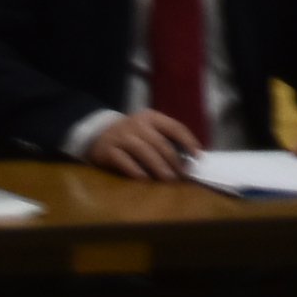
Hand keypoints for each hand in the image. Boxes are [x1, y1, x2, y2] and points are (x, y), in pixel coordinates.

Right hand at [84, 110, 200, 181]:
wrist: (98, 135)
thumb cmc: (131, 136)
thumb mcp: (148, 130)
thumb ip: (165, 140)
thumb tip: (189, 160)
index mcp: (151, 117)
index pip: (174, 127)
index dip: (188, 141)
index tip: (198, 156)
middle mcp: (136, 124)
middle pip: (159, 142)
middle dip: (174, 160)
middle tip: (183, 175)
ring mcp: (121, 136)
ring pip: (143, 151)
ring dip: (158, 166)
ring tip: (168, 179)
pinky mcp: (109, 150)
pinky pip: (123, 161)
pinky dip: (135, 170)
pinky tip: (144, 179)